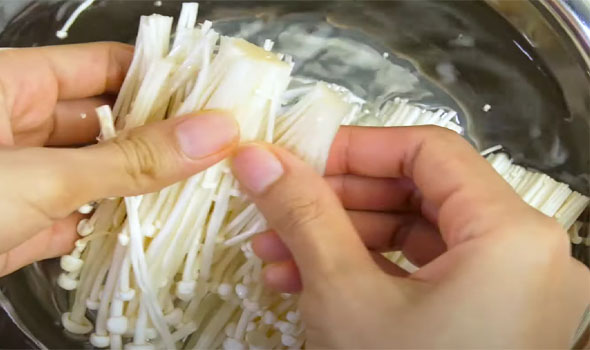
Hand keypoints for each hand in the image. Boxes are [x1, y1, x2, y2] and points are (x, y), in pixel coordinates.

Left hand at [0, 43, 238, 346]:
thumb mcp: (36, 174)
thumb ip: (128, 161)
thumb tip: (206, 135)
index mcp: (8, 83)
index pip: (100, 66)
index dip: (157, 78)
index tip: (211, 94)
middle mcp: (10, 126)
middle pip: (99, 123)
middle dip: (153, 138)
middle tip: (215, 152)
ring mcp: (8, 179)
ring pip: (88, 174)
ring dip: (132, 187)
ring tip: (195, 193)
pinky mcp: (6, 229)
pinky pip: (69, 219)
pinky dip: (102, 227)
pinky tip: (143, 233)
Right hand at [231, 126, 589, 347]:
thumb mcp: (342, 294)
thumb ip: (303, 213)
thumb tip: (259, 159)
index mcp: (512, 235)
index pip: (427, 150)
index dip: (354, 147)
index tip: (297, 157)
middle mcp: (530, 257)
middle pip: (420, 194)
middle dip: (335, 202)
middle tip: (275, 208)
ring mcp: (515, 294)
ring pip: (418, 238)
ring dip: (341, 241)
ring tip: (276, 256)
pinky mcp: (493, 322)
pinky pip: (428, 276)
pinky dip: (370, 273)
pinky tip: (310, 283)